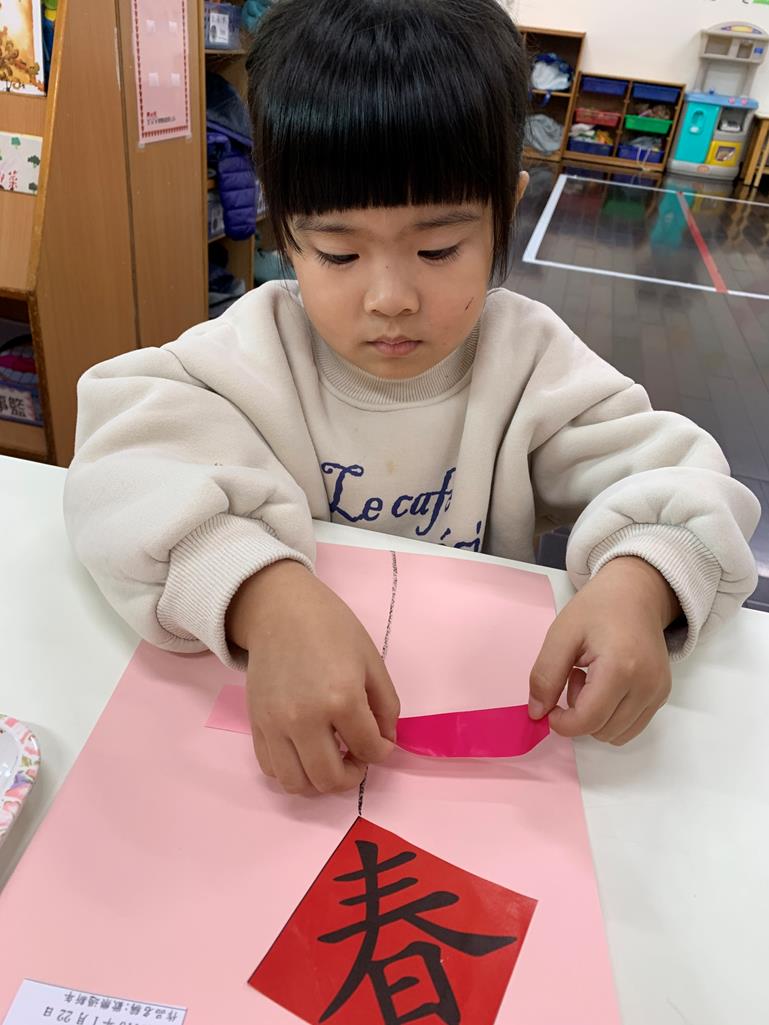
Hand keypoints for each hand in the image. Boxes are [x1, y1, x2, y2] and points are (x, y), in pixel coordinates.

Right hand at [226, 560, 399, 793]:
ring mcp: (275, 725)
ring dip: (320, 783)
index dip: (382, 751)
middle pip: (330, 779)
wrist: (280, 610)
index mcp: (342, 699)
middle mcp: (305, 719)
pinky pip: (271, 768)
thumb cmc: (332, 629)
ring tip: (331, 760)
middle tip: (358, 758)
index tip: (380, 742)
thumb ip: (386, 706)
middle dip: (352, 776)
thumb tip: (385, 742)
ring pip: (296, 784)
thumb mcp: (372, 660)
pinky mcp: (256, 724)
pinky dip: (292, 772)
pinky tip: (305, 754)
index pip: (369, 750)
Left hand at [528, 557, 678, 744]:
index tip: (549, 705)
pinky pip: (631, 726)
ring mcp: (658, 692)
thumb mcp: (561, 634)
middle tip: (574, 677)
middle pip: (602, 731)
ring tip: (591, 680)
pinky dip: (612, 716)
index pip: (588, 720)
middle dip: (578, 714)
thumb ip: (545, 675)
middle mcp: (646, 685)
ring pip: (617, 735)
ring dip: (596, 717)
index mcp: (620, 667)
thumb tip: (537, 714)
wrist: (636, 593)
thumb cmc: (597, 608)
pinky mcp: (661, 695)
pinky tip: (606, 686)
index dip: (561, 722)